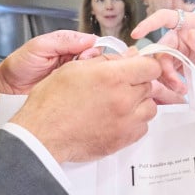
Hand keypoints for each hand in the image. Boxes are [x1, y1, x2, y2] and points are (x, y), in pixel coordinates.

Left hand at [0, 30, 97, 102]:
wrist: (7, 89)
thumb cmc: (18, 67)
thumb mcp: (39, 46)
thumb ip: (63, 40)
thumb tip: (88, 39)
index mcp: (66, 45)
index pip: (91, 44)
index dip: (92, 49)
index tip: (87, 55)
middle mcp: (72, 60)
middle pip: (95, 60)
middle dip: (89, 63)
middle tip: (77, 66)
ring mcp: (72, 78)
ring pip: (91, 76)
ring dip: (86, 77)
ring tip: (71, 79)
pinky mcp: (70, 93)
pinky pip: (83, 91)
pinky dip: (82, 90)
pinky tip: (75, 90)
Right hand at [8, 53, 162, 163]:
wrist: (43, 135)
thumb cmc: (52, 102)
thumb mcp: (74, 68)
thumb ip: (105, 60)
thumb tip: (127, 55)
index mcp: (112, 76)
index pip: (151, 66)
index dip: (144, 64)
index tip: (137, 67)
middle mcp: (124, 98)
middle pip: (149, 86)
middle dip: (137, 83)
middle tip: (119, 86)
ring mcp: (126, 121)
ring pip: (150, 107)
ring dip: (139, 103)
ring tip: (119, 103)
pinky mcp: (123, 139)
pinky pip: (143, 127)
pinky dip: (134, 122)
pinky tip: (118, 119)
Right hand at [132, 8, 194, 107]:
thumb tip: (189, 34)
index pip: (168, 17)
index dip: (150, 23)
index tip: (137, 33)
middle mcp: (187, 35)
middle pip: (162, 45)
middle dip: (163, 64)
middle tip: (172, 80)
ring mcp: (184, 51)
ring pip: (162, 60)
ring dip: (166, 75)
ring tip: (180, 87)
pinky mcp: (183, 66)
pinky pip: (167, 70)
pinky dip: (169, 80)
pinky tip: (180, 89)